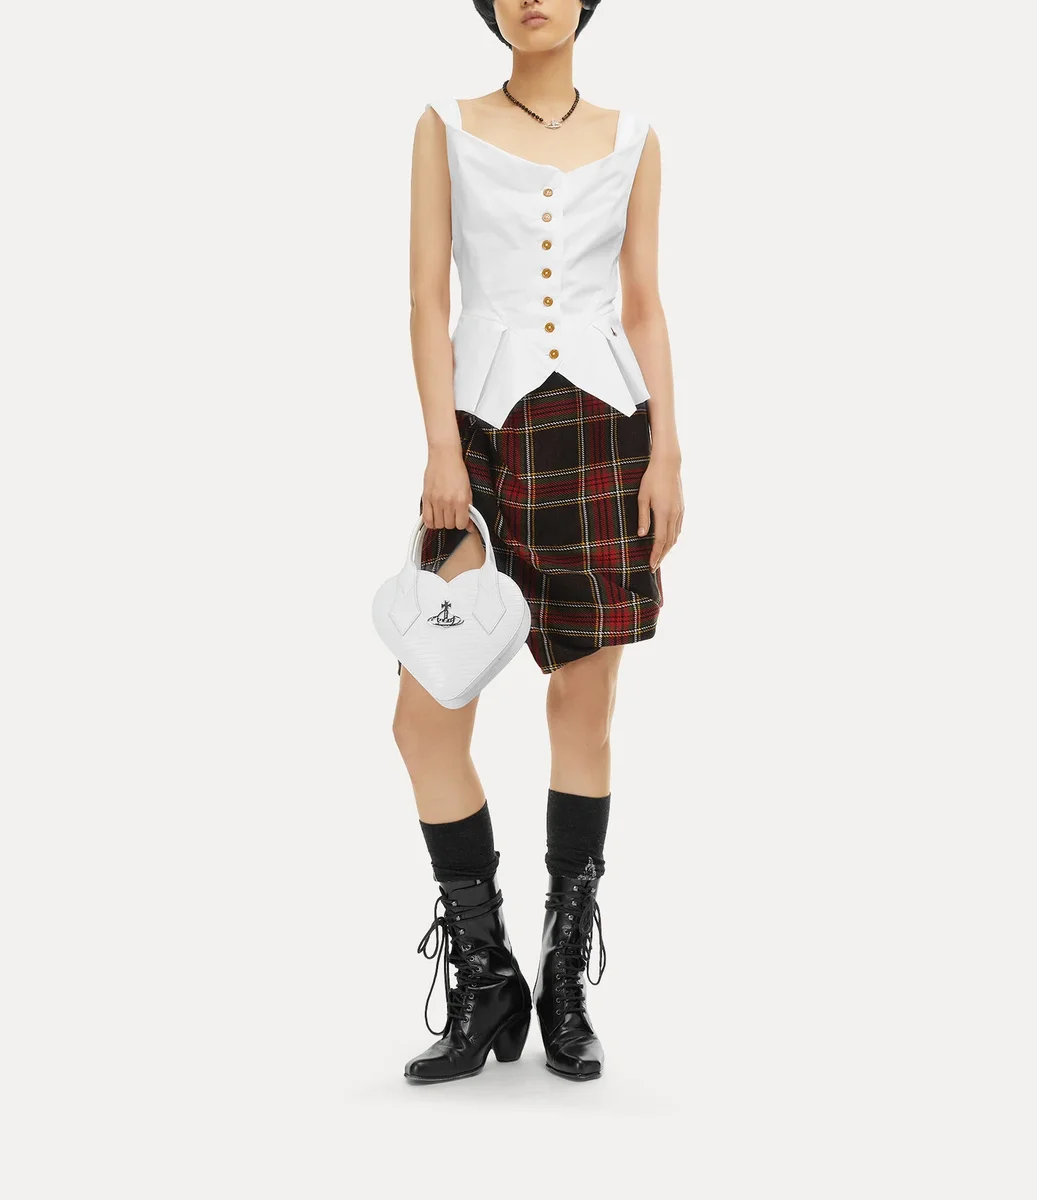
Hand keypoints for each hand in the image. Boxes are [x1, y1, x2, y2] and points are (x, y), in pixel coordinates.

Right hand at [422, 447, 475, 531]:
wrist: (444, 455)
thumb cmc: (456, 470)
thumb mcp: (468, 489)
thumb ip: (469, 508)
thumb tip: (471, 526)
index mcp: (461, 500)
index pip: (461, 524)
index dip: (462, 523)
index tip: (461, 518)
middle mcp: (448, 502)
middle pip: (449, 525)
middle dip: (452, 521)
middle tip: (452, 513)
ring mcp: (436, 500)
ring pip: (438, 524)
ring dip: (441, 521)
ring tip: (444, 513)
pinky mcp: (426, 498)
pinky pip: (426, 519)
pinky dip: (431, 521)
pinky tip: (435, 515)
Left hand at [637, 456, 683, 571]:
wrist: (668, 464)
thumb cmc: (651, 479)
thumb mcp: (642, 498)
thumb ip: (643, 517)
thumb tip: (641, 535)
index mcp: (663, 513)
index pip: (660, 540)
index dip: (656, 555)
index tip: (651, 566)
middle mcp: (674, 515)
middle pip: (669, 542)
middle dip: (662, 556)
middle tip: (654, 567)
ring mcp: (679, 511)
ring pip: (675, 536)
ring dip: (668, 548)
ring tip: (659, 557)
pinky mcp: (681, 508)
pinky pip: (678, 528)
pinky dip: (673, 538)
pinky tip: (668, 541)